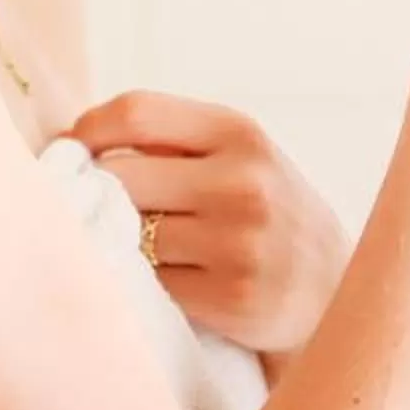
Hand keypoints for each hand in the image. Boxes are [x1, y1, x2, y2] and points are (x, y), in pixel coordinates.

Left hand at [63, 86, 350, 362]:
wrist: (338, 295)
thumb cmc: (269, 217)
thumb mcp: (242, 159)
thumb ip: (174, 142)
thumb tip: (75, 139)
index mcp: (241, 133)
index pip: (136, 111)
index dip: (89, 130)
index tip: (71, 150)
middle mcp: (243, 182)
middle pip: (121, 176)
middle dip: (97, 194)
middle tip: (93, 209)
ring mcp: (239, 242)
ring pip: (130, 235)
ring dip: (123, 245)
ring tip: (145, 251)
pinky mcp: (232, 298)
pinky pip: (152, 284)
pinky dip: (148, 285)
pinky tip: (171, 284)